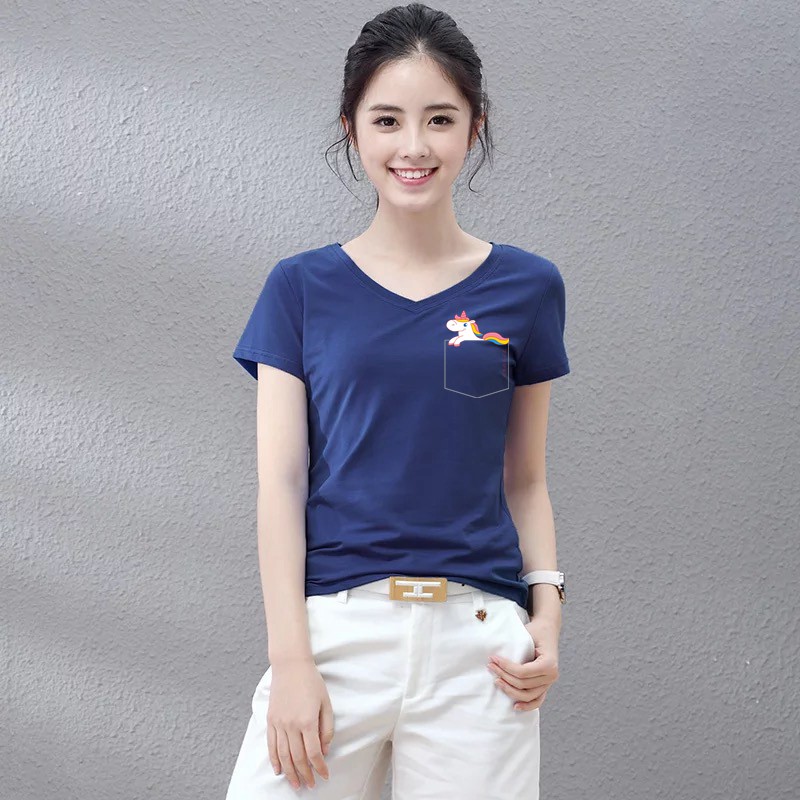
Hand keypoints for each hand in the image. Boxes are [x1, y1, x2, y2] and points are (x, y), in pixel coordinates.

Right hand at [267, 657, 334, 789]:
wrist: (290, 665)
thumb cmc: (311, 682)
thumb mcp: (326, 703)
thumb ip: (326, 728)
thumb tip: (324, 750)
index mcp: (307, 721)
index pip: (314, 752)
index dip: (320, 767)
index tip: (324, 775)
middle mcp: (291, 725)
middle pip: (298, 758)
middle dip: (305, 774)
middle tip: (310, 785)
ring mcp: (279, 723)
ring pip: (283, 755)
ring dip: (290, 772)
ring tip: (296, 784)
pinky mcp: (270, 720)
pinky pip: (271, 745)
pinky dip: (274, 760)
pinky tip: (278, 770)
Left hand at [488, 616, 559, 710]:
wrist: (547, 631)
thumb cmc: (536, 631)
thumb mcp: (528, 634)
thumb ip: (516, 646)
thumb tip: (496, 656)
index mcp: (549, 663)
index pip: (523, 672)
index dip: (506, 668)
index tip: (493, 659)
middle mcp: (552, 676)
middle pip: (523, 684)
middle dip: (504, 676)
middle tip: (490, 666)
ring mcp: (549, 683)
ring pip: (528, 695)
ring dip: (510, 690)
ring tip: (496, 681)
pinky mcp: (545, 686)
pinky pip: (537, 700)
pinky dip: (527, 705)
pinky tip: (515, 706)